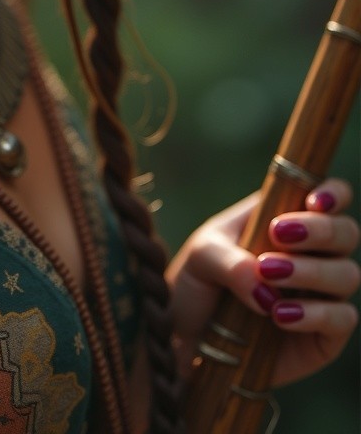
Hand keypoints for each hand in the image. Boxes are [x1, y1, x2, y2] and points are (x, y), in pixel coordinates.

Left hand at [168, 179, 359, 385]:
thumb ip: (230, 261)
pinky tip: (279, 314)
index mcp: (285, 219)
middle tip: (280, 235)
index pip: (330, 196)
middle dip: (321, 230)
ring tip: (269, 275)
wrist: (186, 338)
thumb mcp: (202, 257)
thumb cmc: (196, 284)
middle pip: (347, 232)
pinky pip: (342, 319)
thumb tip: (266, 285)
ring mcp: (321, 294)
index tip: (313, 201)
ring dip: (312, 270)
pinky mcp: (324, 335)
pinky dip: (316, 313)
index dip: (333, 193)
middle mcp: (311, 254)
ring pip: (348, 273)